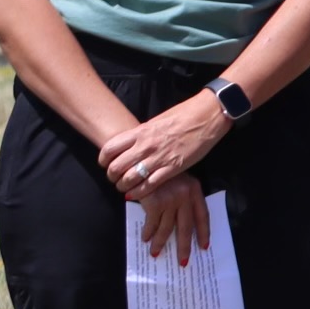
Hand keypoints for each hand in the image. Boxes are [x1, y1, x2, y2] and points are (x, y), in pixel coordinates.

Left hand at [98, 92, 230, 199]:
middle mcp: (145, 146)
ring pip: (130, 179)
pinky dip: (139, 192)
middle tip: (115, 179)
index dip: (103, 160)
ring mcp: (158, 158)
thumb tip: (133, 145)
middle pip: (116, 167)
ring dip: (123, 186)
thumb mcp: (156, 122)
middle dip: (112, 177)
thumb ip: (142, 134)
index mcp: (139, 132)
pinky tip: (136, 194)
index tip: (106, 164)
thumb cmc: (184, 115)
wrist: (206, 116)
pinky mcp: (172, 168)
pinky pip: (149, 185)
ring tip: (125, 188)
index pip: (109, 149)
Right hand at [137, 176, 209, 264]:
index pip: (203, 215)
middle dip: (184, 246)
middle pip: (186, 227)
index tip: (204, 246)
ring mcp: (171, 200)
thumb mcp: (177, 179)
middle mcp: (185, 196)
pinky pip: (152, 224)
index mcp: (194, 190)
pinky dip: (148, 233)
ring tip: (156, 253)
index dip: (204, 232)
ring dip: (160, 243)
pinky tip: (146, 239)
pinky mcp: (155, 203)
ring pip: (167, 228)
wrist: (142, 159)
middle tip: (183, 262)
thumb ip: (182, 196)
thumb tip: (180, 222)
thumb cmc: (159, 170)